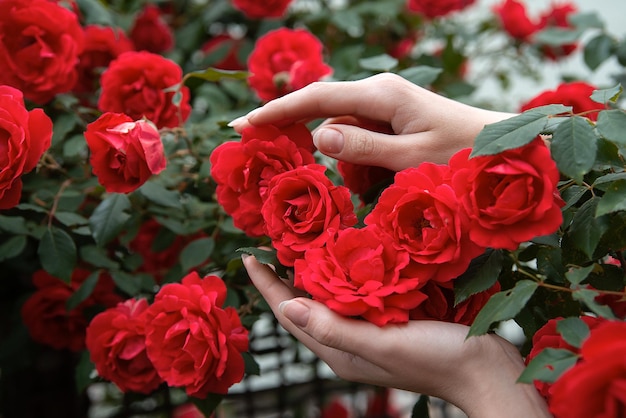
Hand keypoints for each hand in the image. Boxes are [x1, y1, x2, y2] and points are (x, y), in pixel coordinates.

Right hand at [229, 73, 515, 170]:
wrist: (510, 149)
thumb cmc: (468, 154)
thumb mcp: (413, 159)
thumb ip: (364, 148)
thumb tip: (317, 137)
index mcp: (380, 95)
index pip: (314, 99)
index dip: (274, 113)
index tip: (240, 126)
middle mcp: (379, 96)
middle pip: (326, 119)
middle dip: (312, 149)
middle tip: (295, 174)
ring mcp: (387, 111)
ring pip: (345, 142)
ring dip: (351, 171)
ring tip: (376, 192)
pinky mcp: (394, 127)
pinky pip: (365, 149)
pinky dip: (366, 171)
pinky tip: (385, 187)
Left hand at [242, 254, 550, 417]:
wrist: (485, 371)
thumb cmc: (437, 359)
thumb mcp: (382, 344)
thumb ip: (335, 328)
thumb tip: (286, 306)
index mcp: (339, 351)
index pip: (290, 314)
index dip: (267, 286)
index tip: (249, 255)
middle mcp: (347, 344)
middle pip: (304, 308)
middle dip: (283, 279)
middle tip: (270, 246)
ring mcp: (367, 336)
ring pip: (328, 302)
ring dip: (310, 276)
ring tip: (298, 248)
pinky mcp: (388, 326)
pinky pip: (354, 299)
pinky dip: (342, 278)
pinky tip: (346, 260)